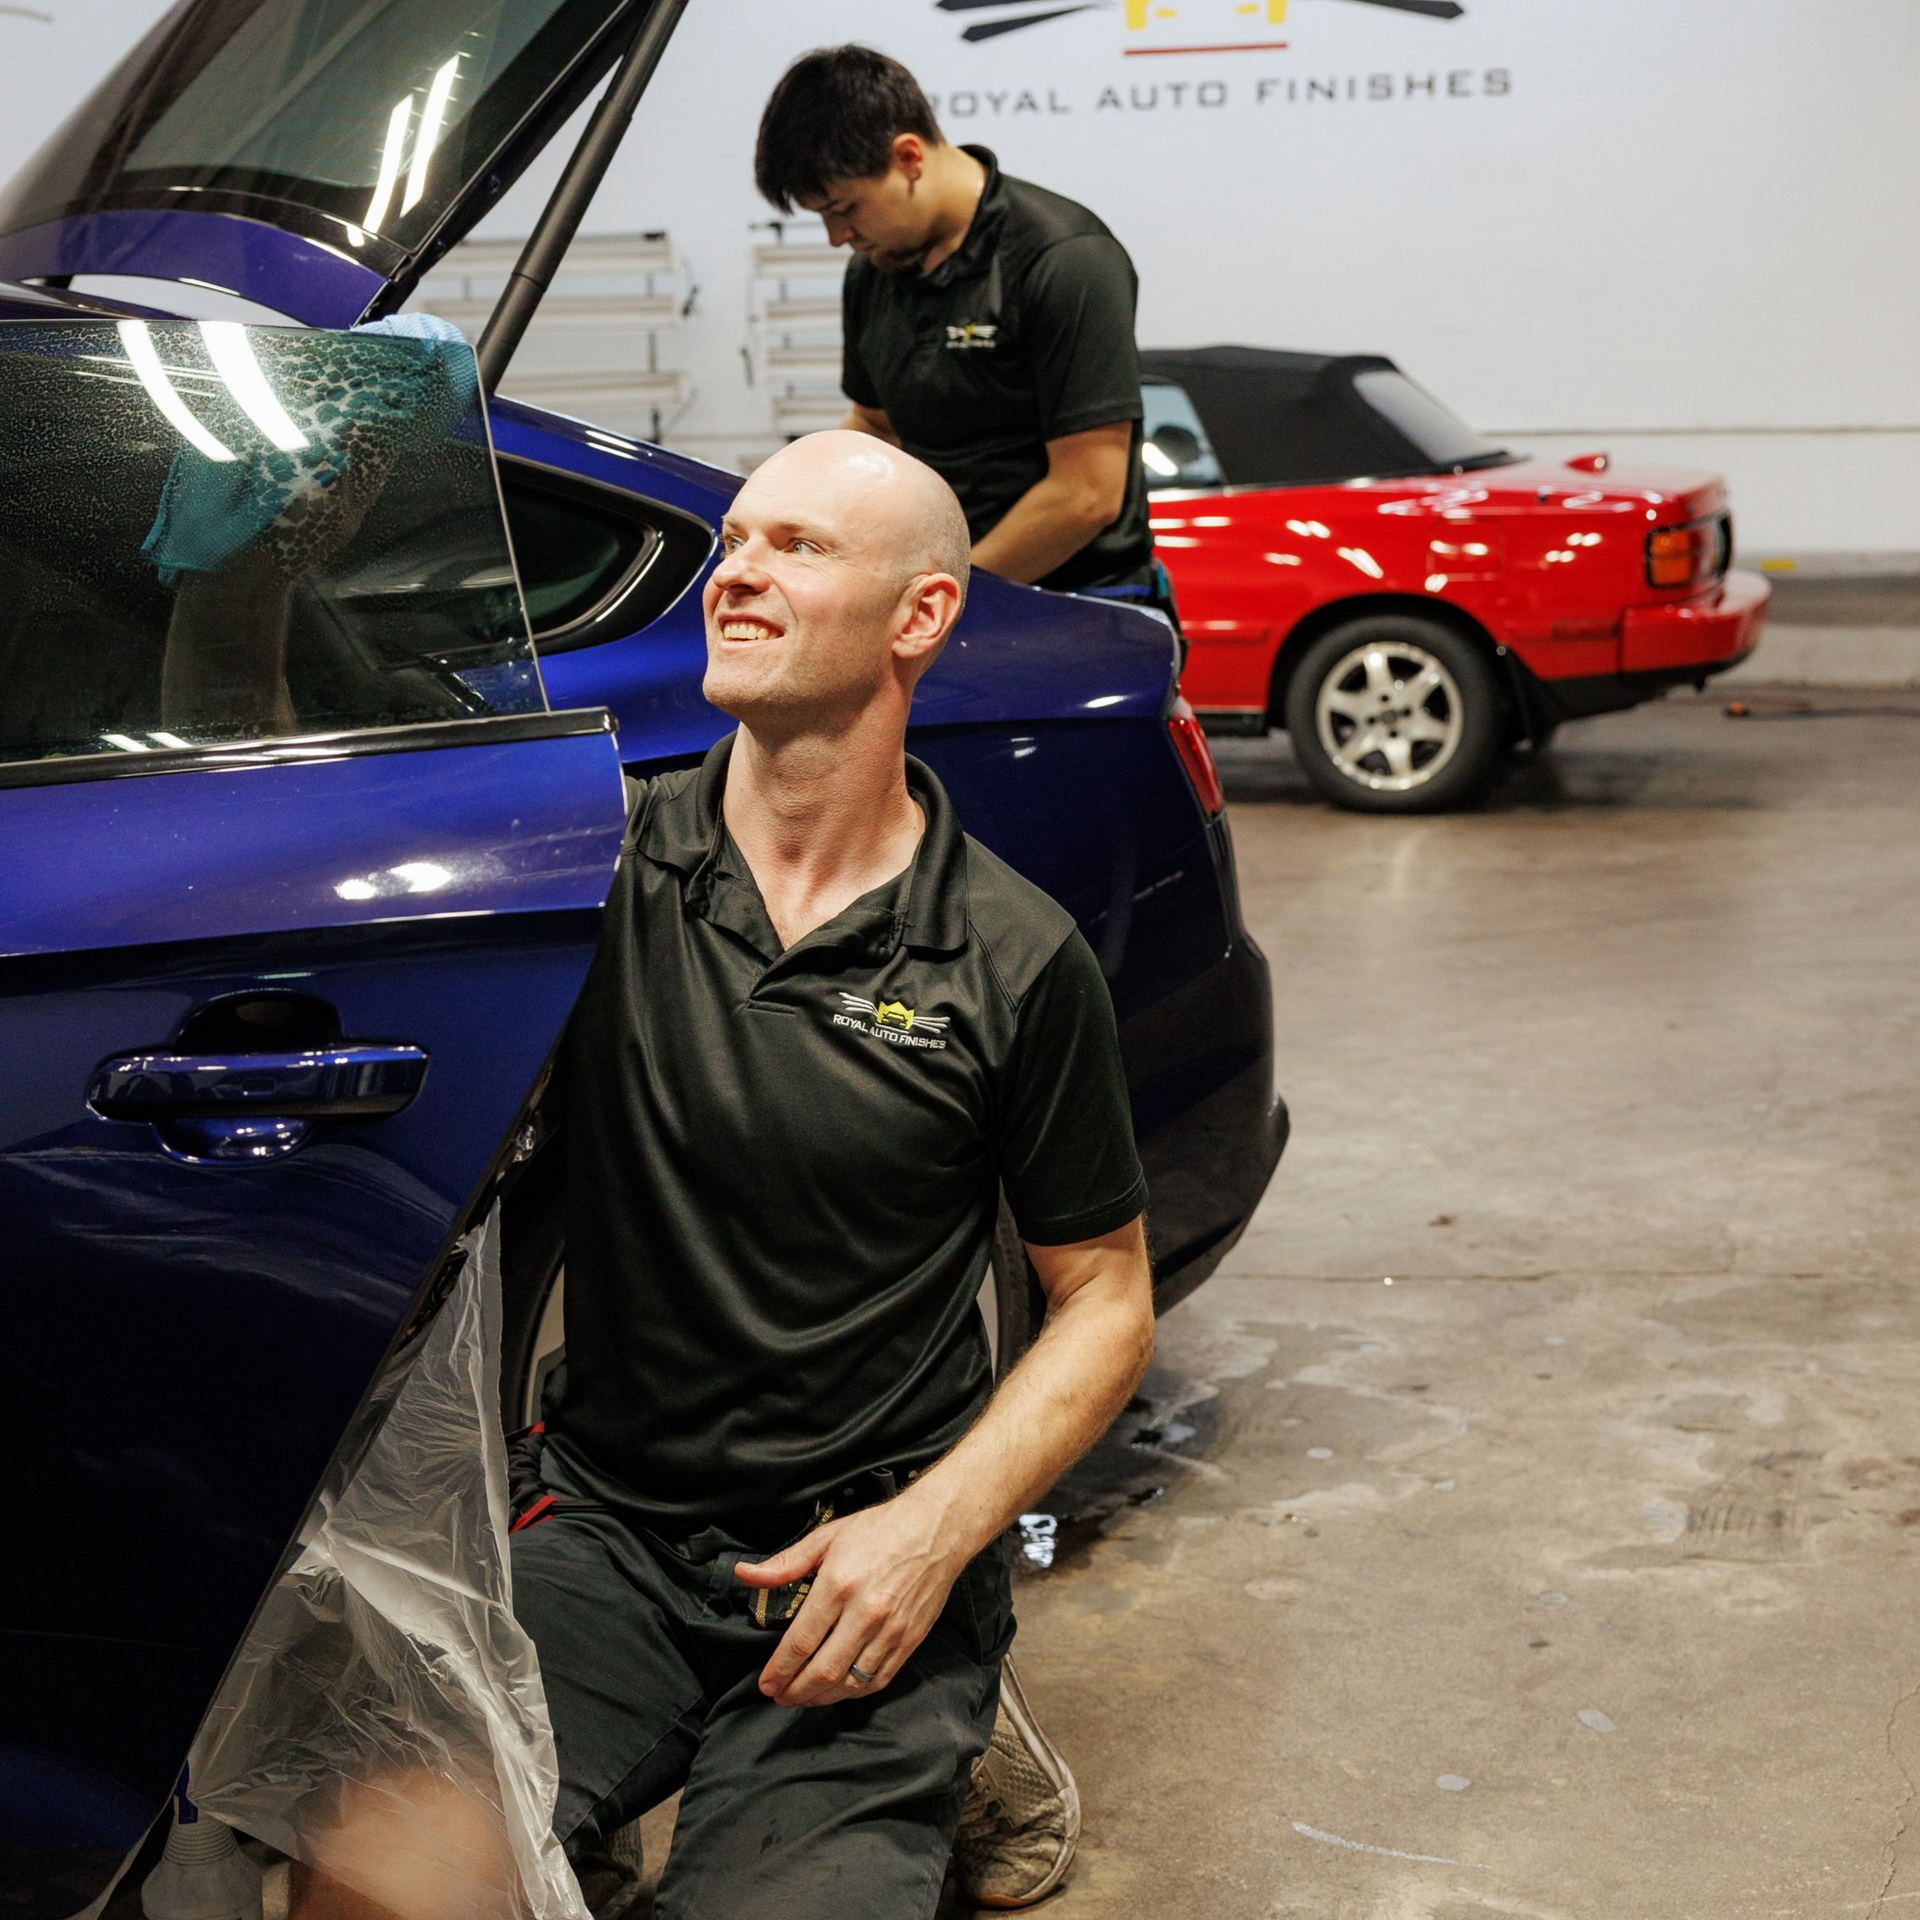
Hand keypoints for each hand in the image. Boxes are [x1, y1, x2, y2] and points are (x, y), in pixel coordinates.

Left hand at [734, 1494, 968, 1708]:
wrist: (936, 1528)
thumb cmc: (879, 1529)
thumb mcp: (827, 1538)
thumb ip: (785, 1564)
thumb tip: (745, 1574)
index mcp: (839, 1584)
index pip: (801, 1641)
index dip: (779, 1669)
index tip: (765, 1683)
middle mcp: (865, 1612)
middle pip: (823, 1671)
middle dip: (796, 1692)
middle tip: (779, 1696)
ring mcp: (891, 1630)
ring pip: (851, 1682)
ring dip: (823, 1698)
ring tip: (804, 1697)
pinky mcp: (910, 1640)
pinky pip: (878, 1680)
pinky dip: (854, 1692)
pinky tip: (839, 1690)